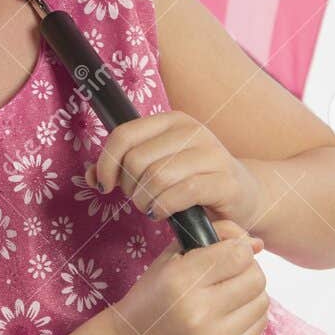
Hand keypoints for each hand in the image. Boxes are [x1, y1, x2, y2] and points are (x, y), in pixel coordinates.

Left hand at [84, 111, 262, 232]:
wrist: (245, 196)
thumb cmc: (193, 182)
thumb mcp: (157, 167)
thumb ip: (123, 167)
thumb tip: (89, 175)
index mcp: (173, 120)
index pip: (124, 134)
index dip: (106, 163)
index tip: (104, 185)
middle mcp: (193, 131)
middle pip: (136, 159)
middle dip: (128, 187)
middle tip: (137, 200)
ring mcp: (212, 154)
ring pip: (156, 176)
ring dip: (144, 201)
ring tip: (150, 208)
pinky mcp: (225, 181)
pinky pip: (181, 193)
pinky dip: (163, 207)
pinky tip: (162, 214)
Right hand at [112, 217, 269, 334]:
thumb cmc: (153, 296)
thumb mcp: (170, 259)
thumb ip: (210, 239)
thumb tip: (256, 242)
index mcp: (180, 280)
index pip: (237, 254)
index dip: (239, 248)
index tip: (230, 251)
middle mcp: (199, 310)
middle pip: (256, 278)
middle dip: (247, 269)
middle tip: (232, 272)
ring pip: (262, 301)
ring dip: (250, 292)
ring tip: (230, 293)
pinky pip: (259, 325)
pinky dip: (249, 314)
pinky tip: (230, 313)